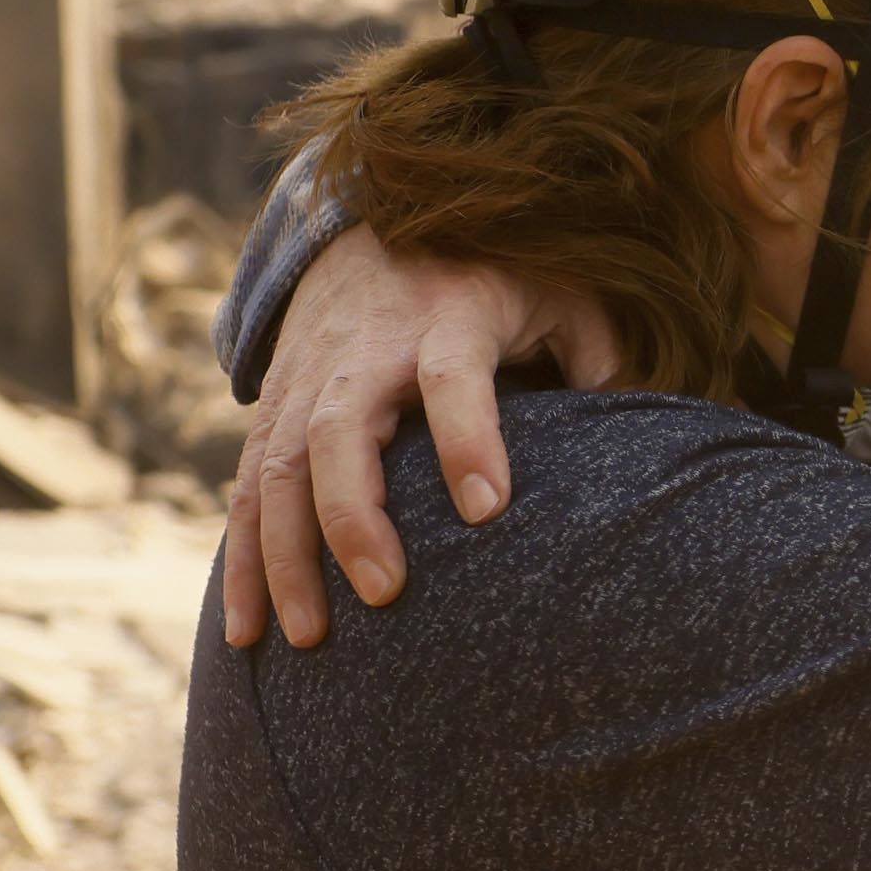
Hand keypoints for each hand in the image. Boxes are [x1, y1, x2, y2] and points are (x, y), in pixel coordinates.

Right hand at [216, 230, 621, 648]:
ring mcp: (306, 382)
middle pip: (339, 432)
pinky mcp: (272, 411)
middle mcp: (364, 352)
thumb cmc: (485, 278)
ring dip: (286, 559)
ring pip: (277, 472)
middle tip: (386, 594)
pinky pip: (247, 492)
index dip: (468, 438)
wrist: (367, 230)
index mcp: (445, 320)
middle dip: (354, 517)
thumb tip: (626, 420)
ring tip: (310, 640)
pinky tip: (250, 635)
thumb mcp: (553, 292)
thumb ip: (592, 351)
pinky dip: (243, 564)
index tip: (489, 510)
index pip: (453, 378)